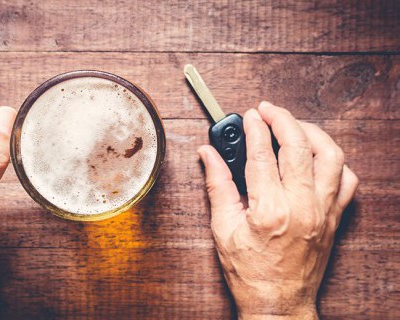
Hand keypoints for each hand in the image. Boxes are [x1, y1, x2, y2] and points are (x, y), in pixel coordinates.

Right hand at [198, 102, 357, 319]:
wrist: (278, 303)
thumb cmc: (249, 272)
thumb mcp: (223, 229)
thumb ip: (217, 186)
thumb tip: (207, 155)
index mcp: (269, 210)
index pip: (263, 155)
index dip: (254, 129)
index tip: (249, 115)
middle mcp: (302, 207)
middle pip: (298, 146)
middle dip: (282, 119)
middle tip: (268, 110)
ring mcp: (323, 211)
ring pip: (330, 156)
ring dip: (312, 133)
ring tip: (294, 125)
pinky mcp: (334, 217)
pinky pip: (346, 180)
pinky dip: (334, 160)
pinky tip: (316, 156)